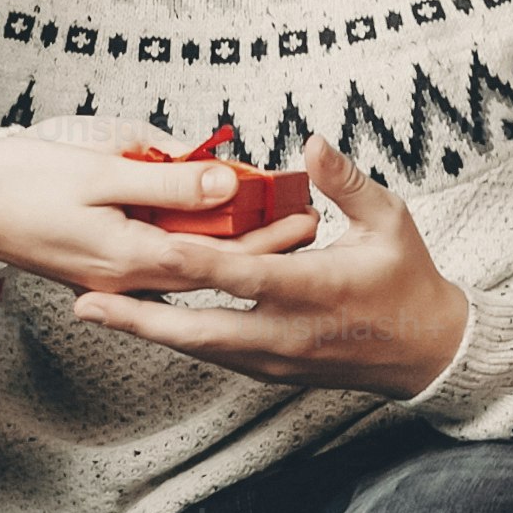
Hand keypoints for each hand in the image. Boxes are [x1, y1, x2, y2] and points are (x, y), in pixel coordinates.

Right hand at [0, 129, 303, 295]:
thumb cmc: (16, 184)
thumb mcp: (100, 173)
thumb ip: (167, 182)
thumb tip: (227, 181)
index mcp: (133, 258)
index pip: (220, 253)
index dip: (268, 234)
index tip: (309, 214)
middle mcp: (126, 274)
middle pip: (211, 259)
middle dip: (259, 237)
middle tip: (307, 216)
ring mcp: (110, 270)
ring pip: (184, 254)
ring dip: (226, 233)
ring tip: (269, 213)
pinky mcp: (95, 259)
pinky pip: (154, 249)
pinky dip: (185, 232)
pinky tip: (202, 215)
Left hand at [67, 140, 466, 396]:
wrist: (426, 351)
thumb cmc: (406, 279)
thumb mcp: (390, 220)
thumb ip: (346, 182)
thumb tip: (312, 142)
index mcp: (315, 291)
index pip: (242, 277)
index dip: (192, 263)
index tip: (148, 248)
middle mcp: (288, 333)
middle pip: (200, 332)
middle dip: (140, 321)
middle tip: (86, 304)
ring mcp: (277, 359)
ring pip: (201, 348)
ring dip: (149, 331)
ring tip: (97, 310)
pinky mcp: (272, 370)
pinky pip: (216, 354)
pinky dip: (178, 338)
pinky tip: (145, 321)